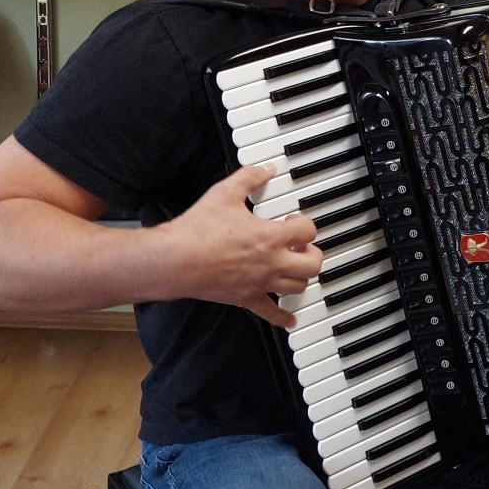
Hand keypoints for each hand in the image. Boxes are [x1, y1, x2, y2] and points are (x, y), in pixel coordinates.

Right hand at [152, 165, 321, 327]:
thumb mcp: (224, 193)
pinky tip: (291, 320)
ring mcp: (261, 283)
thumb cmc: (197, 230)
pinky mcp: (246, 299)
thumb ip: (248, 178)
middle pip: (312, 263)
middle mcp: (272, 263)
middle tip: (302, 246)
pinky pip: (272, 314)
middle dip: (313, 253)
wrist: (175, 260)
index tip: (294, 220)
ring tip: (295, 267)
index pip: (307, 230)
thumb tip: (265, 169)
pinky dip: (284, 318)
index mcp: (270, 237)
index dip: (304, 223)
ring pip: (298, 287)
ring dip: (302, 276)